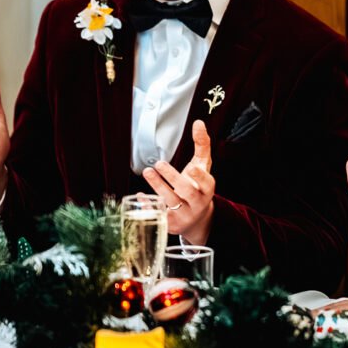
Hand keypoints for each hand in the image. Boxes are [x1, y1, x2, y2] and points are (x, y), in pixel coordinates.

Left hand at [143, 120, 215, 243]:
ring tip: (148, 172)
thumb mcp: (203, 166)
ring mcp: (184, 215)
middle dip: (172, 178)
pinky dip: (148, 205)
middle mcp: (197, 203)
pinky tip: (140, 195)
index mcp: (207, 189)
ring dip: (157, 187)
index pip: (206, 183)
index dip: (199, 177)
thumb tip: (198, 122)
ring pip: (170, 202)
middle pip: (186, 191)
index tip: (191, 168)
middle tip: (159, 164)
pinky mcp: (171, 224)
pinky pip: (158, 215)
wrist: (197, 219)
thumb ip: (202, 145)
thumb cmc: (198, 186)